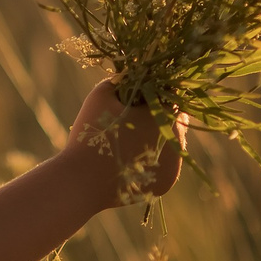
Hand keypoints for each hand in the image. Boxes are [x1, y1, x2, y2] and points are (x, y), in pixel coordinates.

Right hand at [64, 80, 185, 204]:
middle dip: (158, 119)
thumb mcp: (101, 96)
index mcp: (166, 116)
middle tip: (133, 120)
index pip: (171, 99)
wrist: (83, 181)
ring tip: (131, 140)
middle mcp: (177, 142)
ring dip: (158, 140)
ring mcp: (174, 167)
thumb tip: (128, 75)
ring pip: (171, 146)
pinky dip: (153, 161)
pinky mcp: (165, 184)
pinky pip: (164, 166)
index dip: (155, 97)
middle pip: (173, 123)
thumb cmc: (93, 134)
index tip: (138, 100)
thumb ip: (120, 80)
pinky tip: (133, 158)